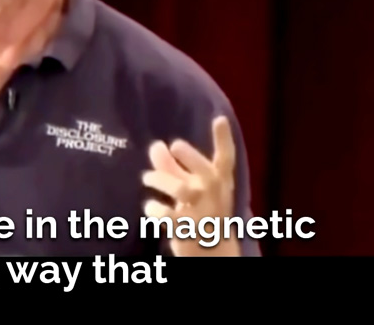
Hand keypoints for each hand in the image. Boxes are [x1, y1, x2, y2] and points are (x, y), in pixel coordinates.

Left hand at [141, 115, 237, 255]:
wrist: (212, 253)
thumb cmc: (201, 213)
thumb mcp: (192, 189)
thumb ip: (173, 167)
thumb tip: (155, 145)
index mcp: (220, 182)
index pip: (226, 159)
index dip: (224, 139)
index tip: (220, 118)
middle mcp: (215, 195)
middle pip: (205, 172)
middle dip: (190, 156)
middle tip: (174, 145)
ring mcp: (202, 213)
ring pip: (180, 189)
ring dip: (159, 179)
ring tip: (147, 178)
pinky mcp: (186, 230)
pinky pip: (165, 214)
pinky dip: (153, 208)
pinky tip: (150, 206)